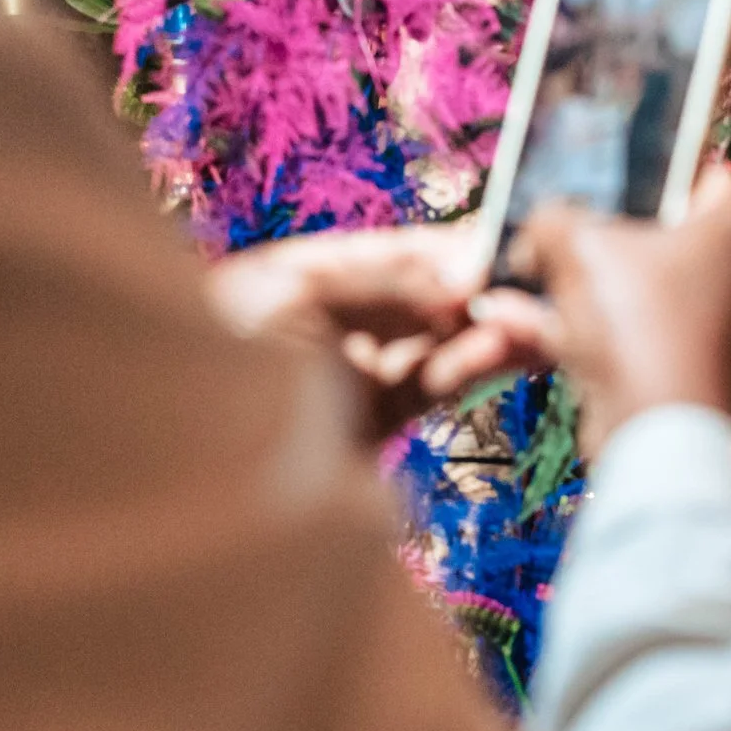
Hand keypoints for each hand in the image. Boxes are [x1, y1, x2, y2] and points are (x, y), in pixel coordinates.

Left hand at [204, 220, 544, 438]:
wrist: (198, 483)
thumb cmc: (217, 373)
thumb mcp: (295, 302)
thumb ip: (381, 283)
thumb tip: (462, 277)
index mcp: (300, 275)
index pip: (392, 252)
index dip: (449, 250)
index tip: (503, 248)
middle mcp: (333, 319)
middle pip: (425, 296)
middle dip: (481, 293)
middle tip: (531, 293)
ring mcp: (357, 371)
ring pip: (440, 343)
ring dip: (488, 333)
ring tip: (532, 328)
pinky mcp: (376, 419)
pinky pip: (437, 385)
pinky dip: (475, 369)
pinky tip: (508, 355)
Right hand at [487, 167, 730, 455]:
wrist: (658, 435)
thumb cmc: (632, 320)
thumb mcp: (574, 245)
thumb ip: (552, 220)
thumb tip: (539, 229)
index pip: (704, 175)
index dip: (651, 171)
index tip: (603, 184)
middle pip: (669, 240)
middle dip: (603, 242)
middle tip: (556, 242)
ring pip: (649, 297)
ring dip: (586, 294)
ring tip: (526, 292)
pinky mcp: (709, 380)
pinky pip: (648, 343)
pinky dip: (600, 339)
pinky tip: (538, 335)